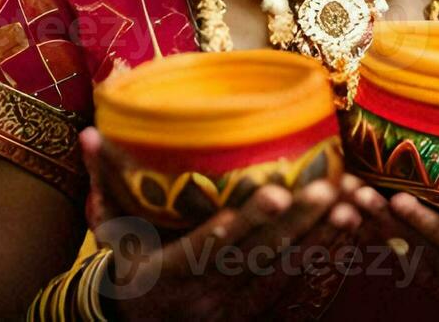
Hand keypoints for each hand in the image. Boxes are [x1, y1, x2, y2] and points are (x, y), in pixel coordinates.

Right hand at [81, 127, 362, 321]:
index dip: (238, 224)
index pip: (204, 248)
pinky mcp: (255, 314)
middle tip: (327, 188)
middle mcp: (203, 294)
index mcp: (166, 272)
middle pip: (255, 258)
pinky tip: (347, 234)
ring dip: (318, 241)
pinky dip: (322, 261)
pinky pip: (295, 288)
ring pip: (282, 274)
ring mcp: (232, 308)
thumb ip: (103, 182)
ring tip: (350, 206)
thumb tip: (88, 134)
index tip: (271, 195)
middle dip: (294, 224)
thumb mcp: (111, 231)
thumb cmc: (129, 266)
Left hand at [350, 162, 438, 319]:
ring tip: (336, 196)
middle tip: (354, 190)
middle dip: (378, 217)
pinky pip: (380, 247)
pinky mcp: (413, 262)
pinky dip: (358, 230)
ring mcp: (426, 267)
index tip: (398, 199)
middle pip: (407, 241)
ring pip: (387, 246)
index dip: (422, 221)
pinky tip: (336, 208)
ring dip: (360, 223)